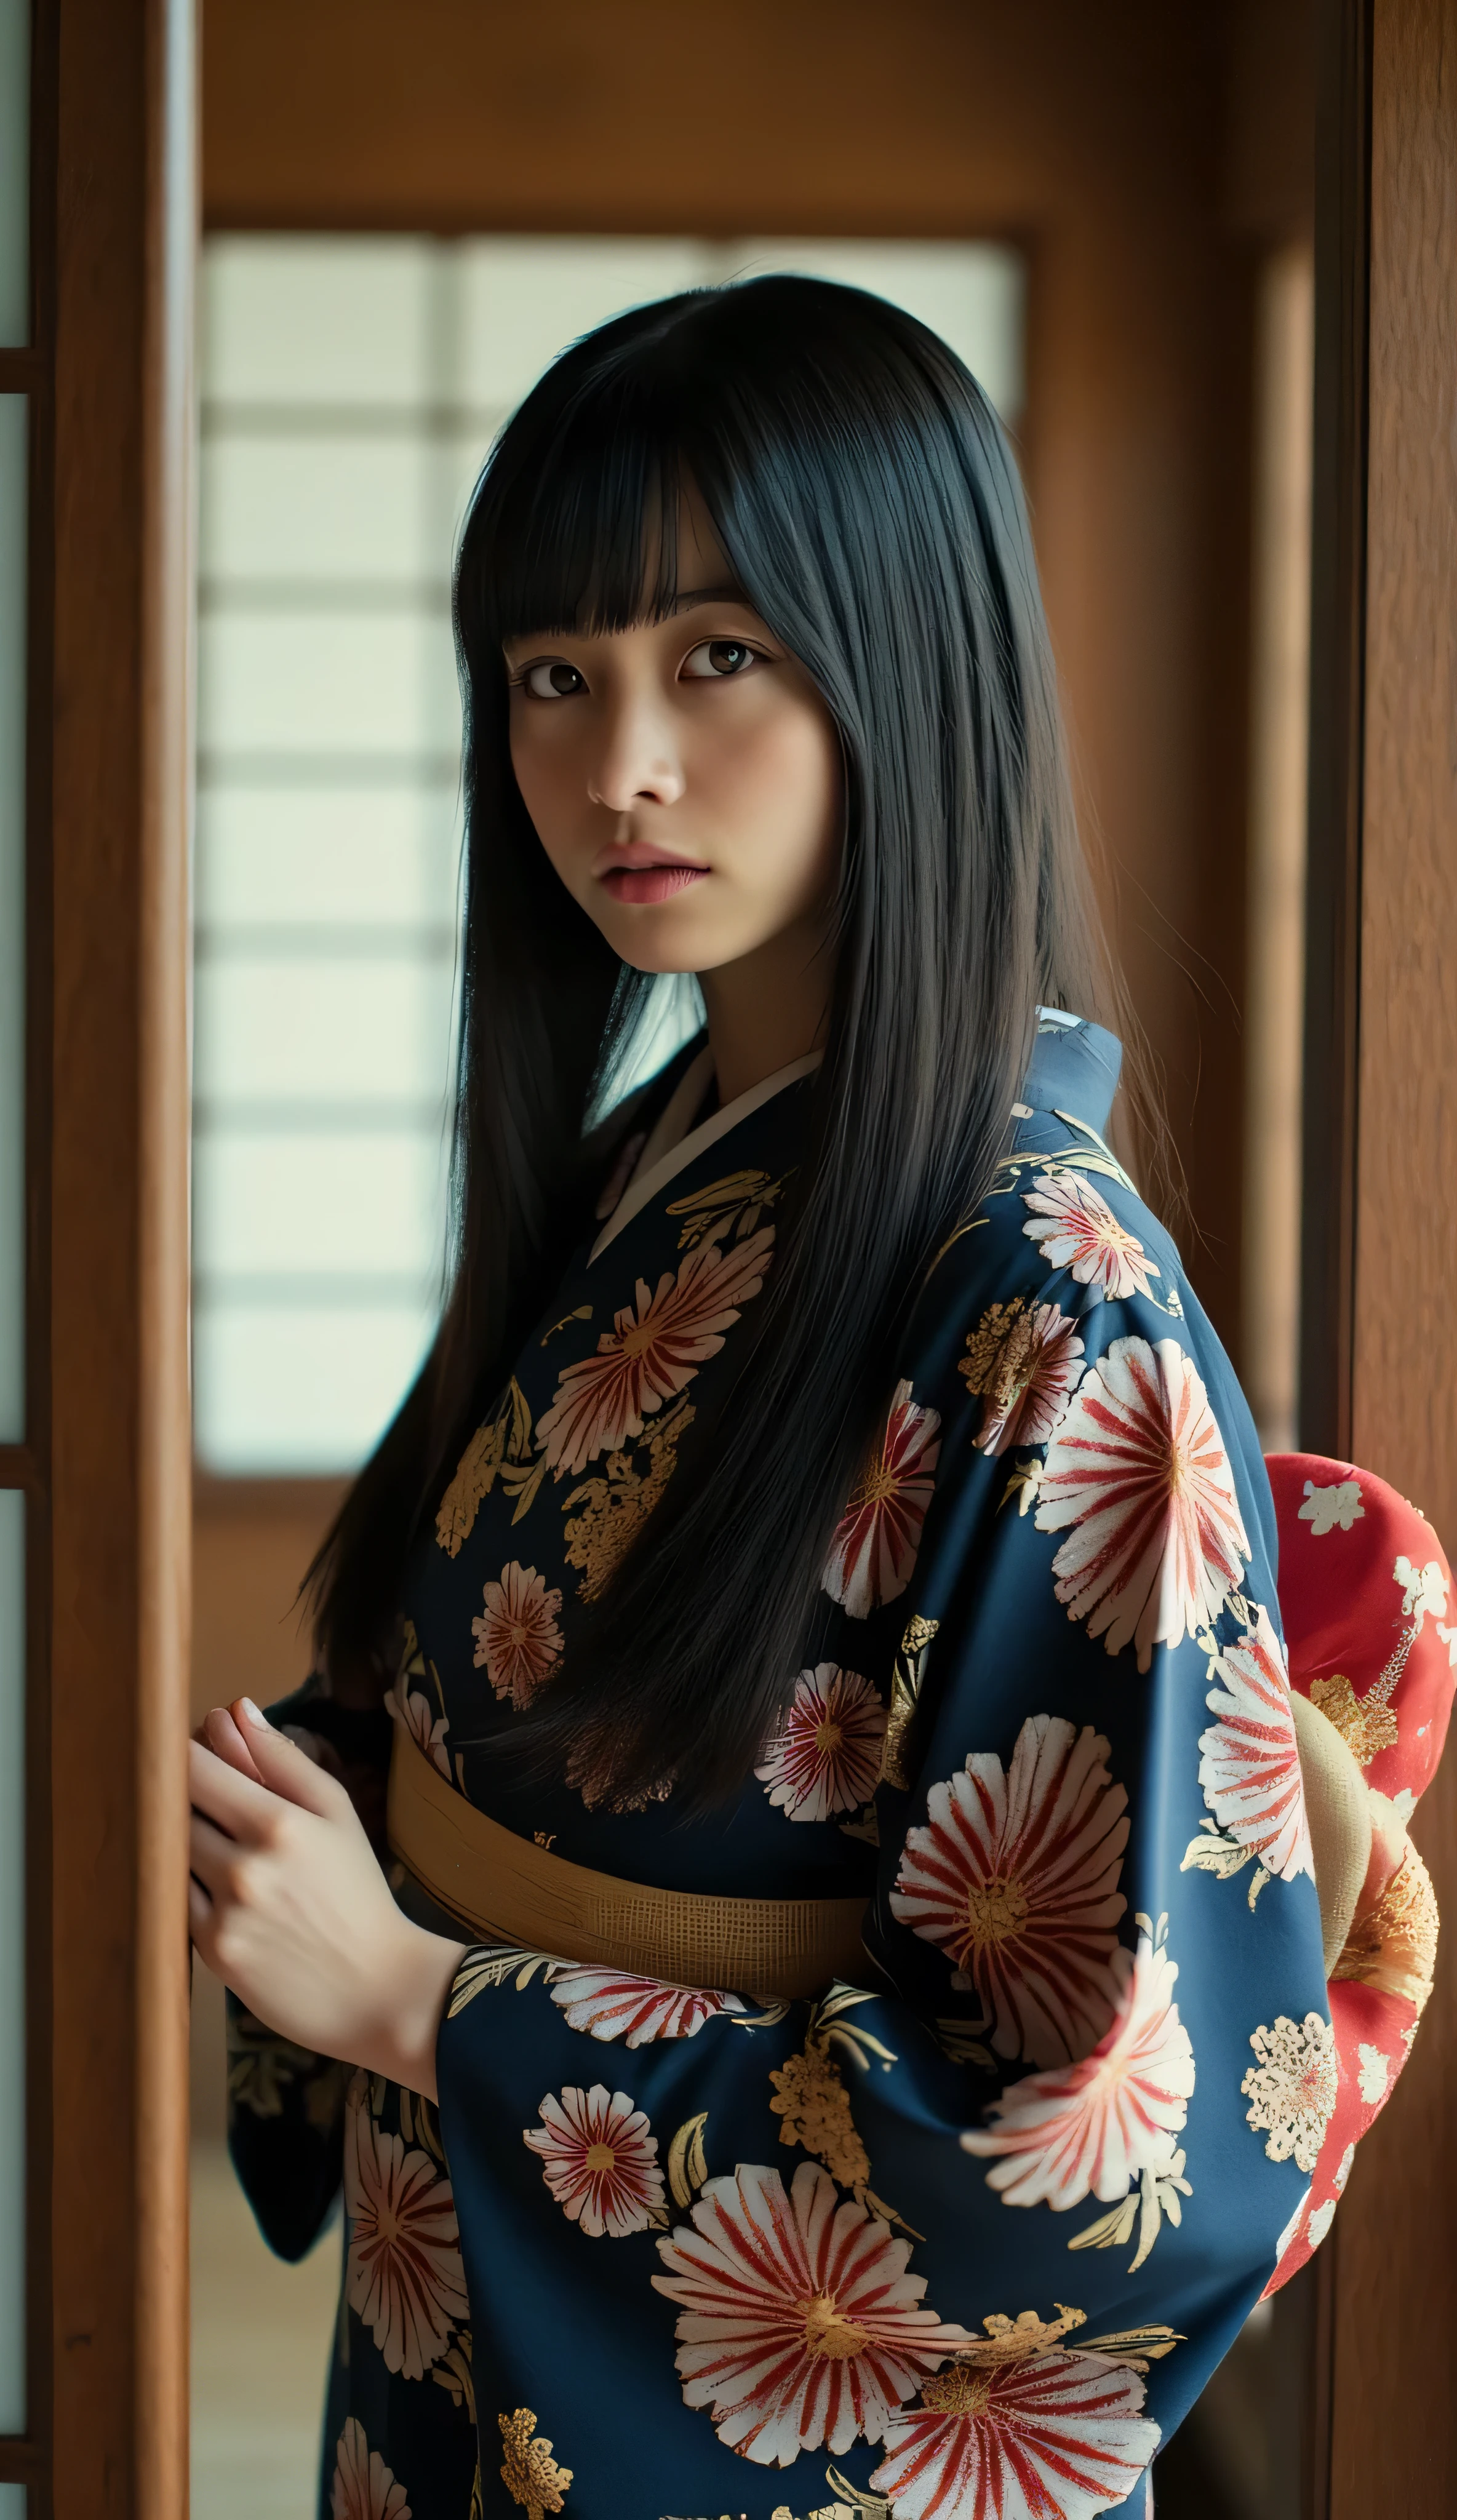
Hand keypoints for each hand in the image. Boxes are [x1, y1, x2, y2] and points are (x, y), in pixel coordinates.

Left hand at [189, 1696, 463, 2098]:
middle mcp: (242, 1867)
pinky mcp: (212, 1954)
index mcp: (277, 1823)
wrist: (378, 1988)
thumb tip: (234, 1710)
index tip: (194, 1751)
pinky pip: (177, 1903)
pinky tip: (222, 1890)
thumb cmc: (358, 1891)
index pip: (194, 1768)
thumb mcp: (336, 1812)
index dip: (186, 1752)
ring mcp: (223, 1914)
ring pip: (171, 1855)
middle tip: (210, 1802)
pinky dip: (189, 1888)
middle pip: (174, 1810)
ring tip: (220, 1847)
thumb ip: (281, 1759)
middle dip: (183, 1796)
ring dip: (182, 1842)